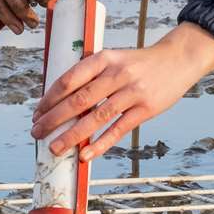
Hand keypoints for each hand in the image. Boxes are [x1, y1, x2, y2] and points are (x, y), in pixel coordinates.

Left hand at [30, 23, 213, 161]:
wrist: (177, 60)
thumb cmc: (138, 63)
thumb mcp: (114, 59)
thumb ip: (91, 75)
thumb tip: (61, 101)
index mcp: (104, 59)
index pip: (69, 80)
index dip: (50, 98)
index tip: (37, 113)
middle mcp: (116, 74)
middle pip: (79, 100)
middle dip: (54, 119)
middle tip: (37, 133)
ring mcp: (132, 92)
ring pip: (96, 117)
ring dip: (72, 135)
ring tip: (54, 148)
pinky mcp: (146, 109)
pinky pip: (118, 129)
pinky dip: (100, 144)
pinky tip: (85, 155)